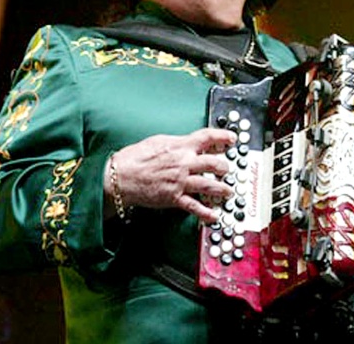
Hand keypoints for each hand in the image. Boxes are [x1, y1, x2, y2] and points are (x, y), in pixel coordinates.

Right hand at [104, 128, 235, 222]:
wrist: (120, 177)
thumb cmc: (135, 157)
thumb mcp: (159, 141)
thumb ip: (178, 143)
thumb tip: (191, 142)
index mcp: (181, 146)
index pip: (207, 137)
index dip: (223, 137)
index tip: (233, 139)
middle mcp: (184, 163)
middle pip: (214, 163)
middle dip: (225, 167)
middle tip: (227, 169)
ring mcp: (181, 181)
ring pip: (210, 184)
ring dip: (222, 188)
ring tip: (228, 191)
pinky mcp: (175, 198)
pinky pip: (195, 206)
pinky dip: (207, 213)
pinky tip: (215, 216)